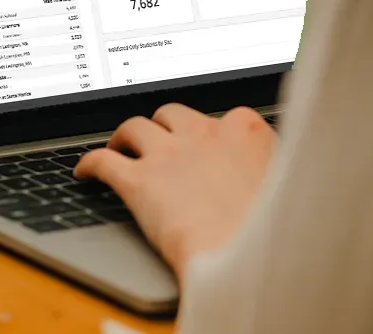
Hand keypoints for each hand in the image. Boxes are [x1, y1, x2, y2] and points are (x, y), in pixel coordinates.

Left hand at [74, 105, 275, 283]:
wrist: (247, 257)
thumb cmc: (275, 236)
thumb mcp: (288, 193)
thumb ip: (271, 175)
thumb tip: (266, 181)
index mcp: (247, 133)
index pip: (226, 117)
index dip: (211, 132)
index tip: (209, 143)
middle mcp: (204, 134)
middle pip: (173, 114)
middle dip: (163, 126)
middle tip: (159, 143)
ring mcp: (169, 154)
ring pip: (134, 127)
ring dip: (125, 136)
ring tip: (120, 148)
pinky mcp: (138, 181)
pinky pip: (103, 161)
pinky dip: (90, 163)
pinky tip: (84, 171)